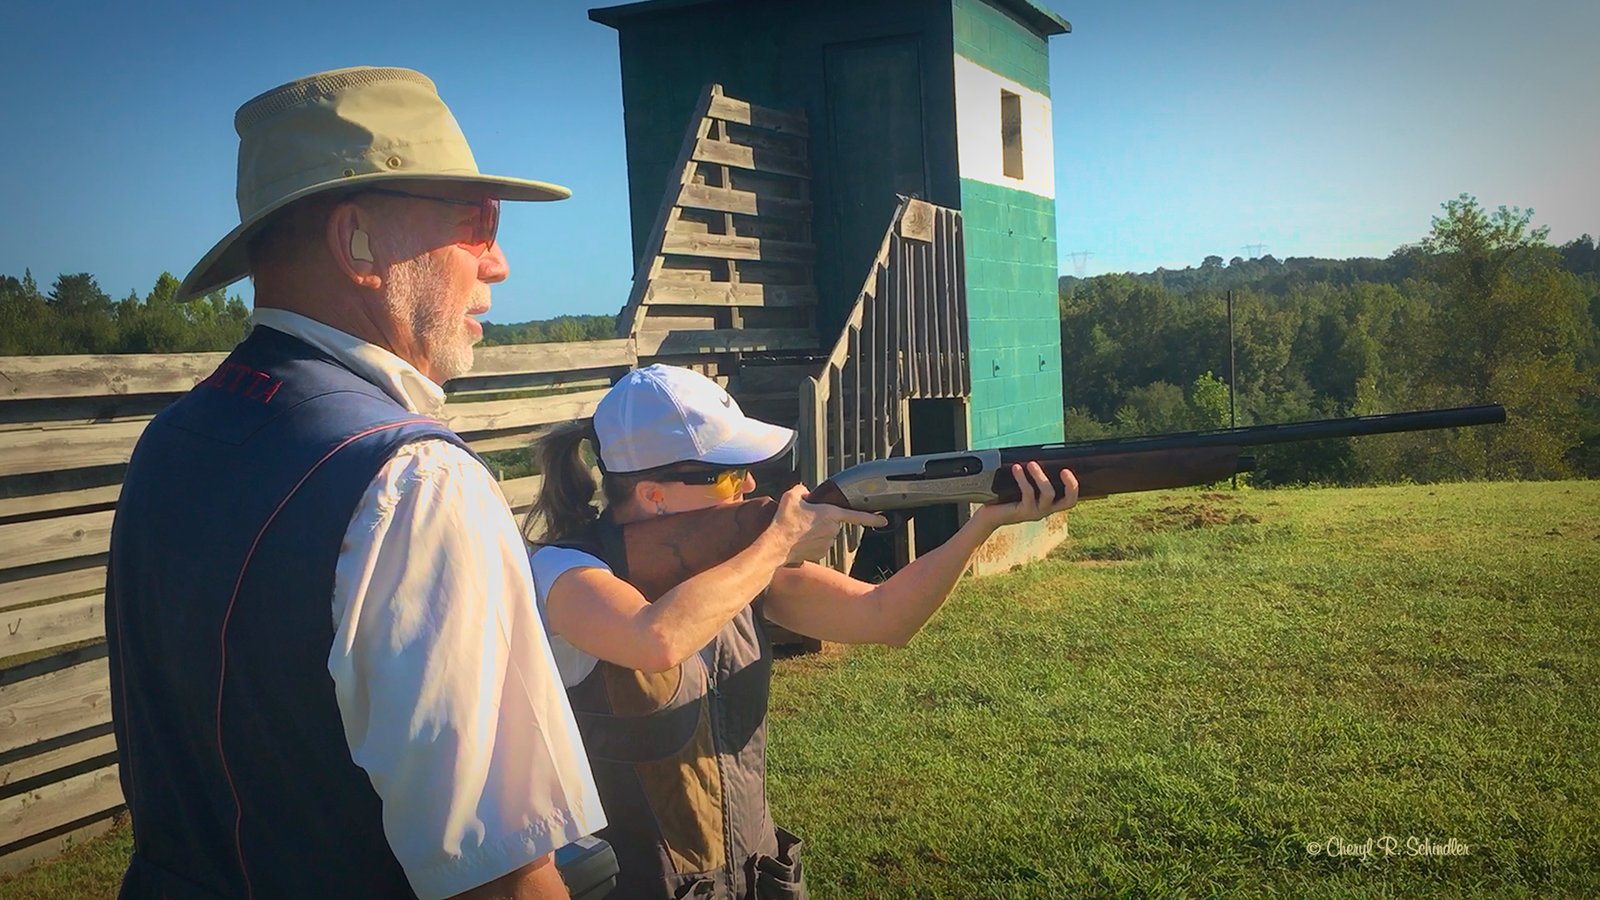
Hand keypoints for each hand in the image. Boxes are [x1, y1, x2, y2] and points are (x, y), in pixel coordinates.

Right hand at [768, 484, 887, 564]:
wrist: (777, 545)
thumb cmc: (785, 522)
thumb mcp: (792, 496)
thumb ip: (802, 489)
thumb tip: (805, 493)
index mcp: (830, 514)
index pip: (857, 516)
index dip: (873, 518)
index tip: (884, 520)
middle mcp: (832, 530)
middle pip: (832, 521)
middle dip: (822, 519)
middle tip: (805, 518)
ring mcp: (827, 543)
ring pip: (825, 533)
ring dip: (816, 531)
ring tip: (800, 529)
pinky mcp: (820, 553)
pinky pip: (819, 544)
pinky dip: (812, 542)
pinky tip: (800, 539)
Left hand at [972, 462, 1078, 531]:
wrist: (988, 515)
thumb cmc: (1006, 497)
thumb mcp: (1021, 486)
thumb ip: (1031, 476)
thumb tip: (1036, 454)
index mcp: (1049, 504)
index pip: (1070, 499)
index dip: (1074, 486)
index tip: (1067, 469)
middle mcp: (1045, 510)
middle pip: (1068, 501)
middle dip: (1070, 485)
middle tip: (1064, 470)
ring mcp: (1035, 512)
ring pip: (1048, 494)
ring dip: (1040, 476)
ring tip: (1030, 463)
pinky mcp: (1023, 512)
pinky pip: (1028, 493)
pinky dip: (1023, 478)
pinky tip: (1016, 468)